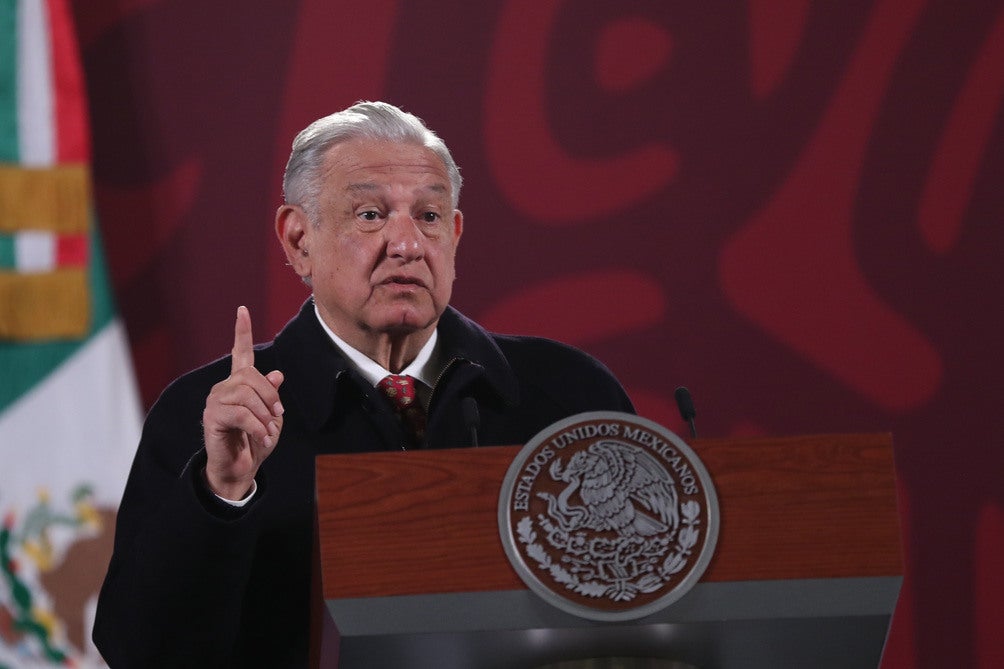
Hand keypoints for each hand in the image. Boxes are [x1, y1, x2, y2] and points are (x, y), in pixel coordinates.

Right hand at [202, 306, 284, 499]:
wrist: (240, 469)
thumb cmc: (256, 442)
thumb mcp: (272, 417)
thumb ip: (272, 396)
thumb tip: (276, 375)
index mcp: (240, 384)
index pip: (241, 352)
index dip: (242, 331)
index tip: (242, 310)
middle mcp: (225, 387)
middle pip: (251, 377)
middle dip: (271, 397)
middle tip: (277, 417)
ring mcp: (216, 401)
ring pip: (247, 395)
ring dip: (264, 416)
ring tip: (268, 432)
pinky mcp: (212, 417)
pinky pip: (241, 414)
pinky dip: (257, 427)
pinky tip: (262, 437)